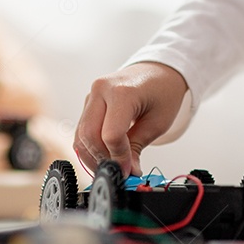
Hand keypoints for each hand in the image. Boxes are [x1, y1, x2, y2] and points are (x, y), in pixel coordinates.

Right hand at [74, 62, 187, 176]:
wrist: (158, 71)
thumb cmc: (162, 91)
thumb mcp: (158, 122)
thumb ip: (138, 147)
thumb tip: (127, 172)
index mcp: (122, 92)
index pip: (111, 134)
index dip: (119, 158)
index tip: (129, 172)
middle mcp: (101, 90)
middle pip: (90, 135)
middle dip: (103, 159)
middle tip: (120, 172)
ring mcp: (92, 95)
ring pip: (81, 135)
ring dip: (94, 157)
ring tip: (114, 166)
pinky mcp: (89, 102)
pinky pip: (82, 130)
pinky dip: (90, 147)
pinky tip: (106, 156)